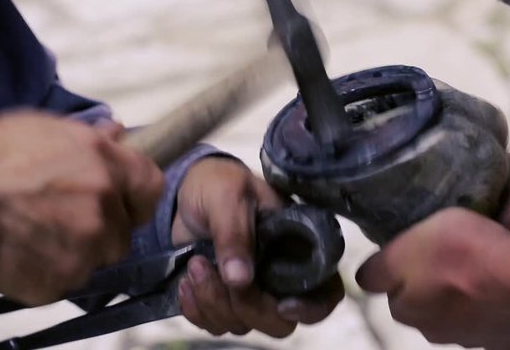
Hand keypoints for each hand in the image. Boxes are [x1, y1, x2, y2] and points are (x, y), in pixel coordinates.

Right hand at [0, 111, 163, 305]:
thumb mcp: (40, 128)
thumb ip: (88, 136)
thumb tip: (116, 133)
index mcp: (104, 165)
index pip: (151, 186)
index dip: (136, 195)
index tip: (124, 200)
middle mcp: (103, 207)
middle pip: (124, 228)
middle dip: (104, 226)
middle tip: (68, 217)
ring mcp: (85, 248)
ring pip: (99, 256)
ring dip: (80, 249)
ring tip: (42, 232)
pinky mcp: (61, 280)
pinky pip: (69, 278)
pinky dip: (52, 270)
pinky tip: (27, 251)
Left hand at [172, 157, 342, 336]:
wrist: (184, 191)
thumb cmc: (218, 183)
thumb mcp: (228, 196)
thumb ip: (234, 234)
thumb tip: (240, 279)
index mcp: (297, 248)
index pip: (324, 293)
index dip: (312, 308)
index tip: (282, 304)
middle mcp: (279, 277)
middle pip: (280, 322)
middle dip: (245, 306)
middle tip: (213, 269)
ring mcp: (251, 293)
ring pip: (243, 325)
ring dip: (213, 302)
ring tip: (194, 264)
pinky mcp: (221, 300)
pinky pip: (214, 325)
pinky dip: (197, 310)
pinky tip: (185, 282)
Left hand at [356, 208, 509, 349]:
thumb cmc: (456, 252)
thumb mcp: (403, 245)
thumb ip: (378, 268)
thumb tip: (365, 280)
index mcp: (404, 311)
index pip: (394, 290)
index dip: (406, 268)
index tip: (422, 250)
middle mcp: (432, 333)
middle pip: (426, 305)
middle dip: (433, 286)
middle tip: (451, 257)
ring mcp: (469, 340)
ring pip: (458, 315)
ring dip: (463, 298)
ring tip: (479, 270)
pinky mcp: (502, 341)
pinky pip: (491, 322)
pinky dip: (493, 309)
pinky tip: (500, 290)